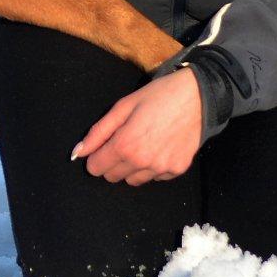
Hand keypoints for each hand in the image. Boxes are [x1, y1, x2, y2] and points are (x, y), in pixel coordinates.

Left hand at [71, 69, 201, 184]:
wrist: (199, 96)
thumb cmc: (158, 96)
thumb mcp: (123, 106)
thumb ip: (98, 132)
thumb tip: (78, 153)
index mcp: (125, 145)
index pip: (96, 168)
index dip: (96, 155)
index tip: (105, 144)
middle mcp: (142, 163)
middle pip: (112, 177)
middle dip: (113, 161)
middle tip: (125, 140)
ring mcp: (161, 169)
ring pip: (133, 180)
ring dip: (132, 167)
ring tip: (144, 142)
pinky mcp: (176, 170)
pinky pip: (155, 177)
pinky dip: (153, 167)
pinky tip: (160, 146)